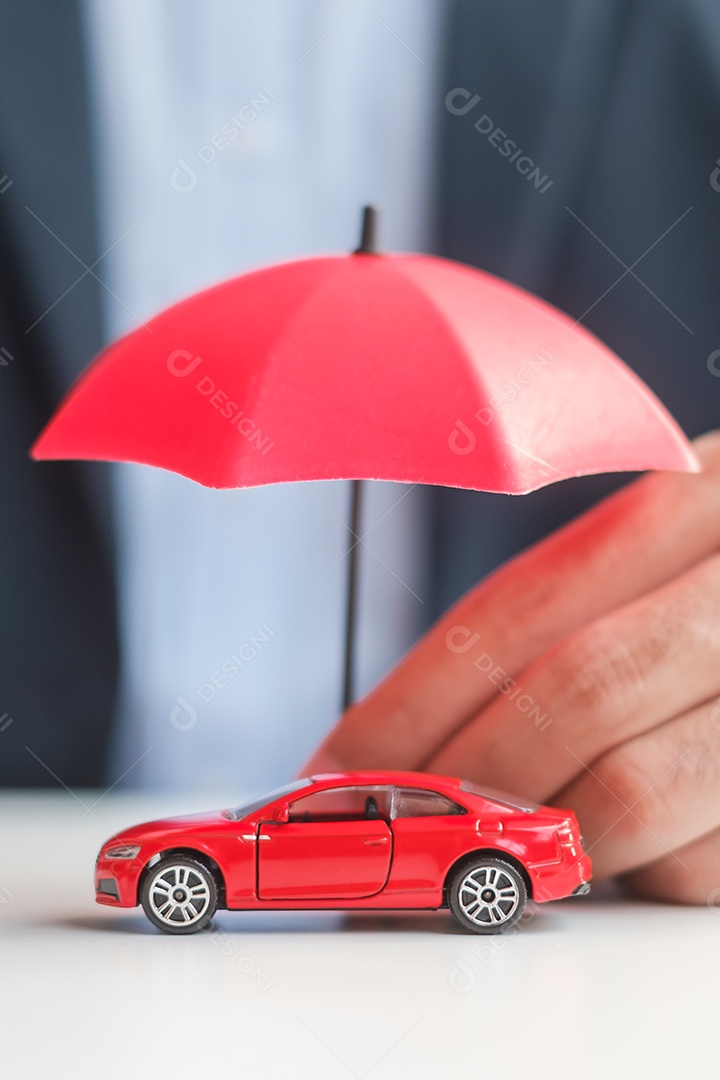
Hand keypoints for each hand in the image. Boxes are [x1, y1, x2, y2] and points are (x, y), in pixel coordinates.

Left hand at [302, 432, 719, 903]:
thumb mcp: (678, 554)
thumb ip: (575, 617)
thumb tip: (426, 732)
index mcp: (694, 502)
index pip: (514, 610)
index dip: (409, 700)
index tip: (335, 770)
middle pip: (566, 692)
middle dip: (462, 781)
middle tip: (396, 835)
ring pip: (633, 788)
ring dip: (544, 841)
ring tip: (497, 853)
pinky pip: (710, 859)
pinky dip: (647, 873)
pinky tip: (632, 856)